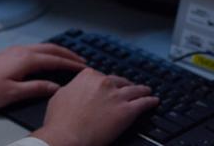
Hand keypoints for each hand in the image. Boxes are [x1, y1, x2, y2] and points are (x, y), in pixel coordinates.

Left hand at [0, 43, 85, 110]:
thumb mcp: (12, 93)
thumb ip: (35, 88)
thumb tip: (56, 87)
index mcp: (26, 59)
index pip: (55, 60)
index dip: (71, 64)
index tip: (84, 68)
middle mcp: (23, 50)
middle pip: (51, 49)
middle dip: (68, 54)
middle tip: (82, 61)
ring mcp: (15, 50)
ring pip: (43, 47)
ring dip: (59, 51)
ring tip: (70, 58)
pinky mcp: (10, 53)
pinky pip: (36, 48)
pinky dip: (48, 52)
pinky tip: (49, 58)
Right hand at [31, 68, 158, 145]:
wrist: (67, 137)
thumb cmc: (60, 121)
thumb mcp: (59, 96)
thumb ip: (70, 89)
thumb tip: (71, 89)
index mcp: (88, 76)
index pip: (101, 76)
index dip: (106, 83)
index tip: (108, 87)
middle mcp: (104, 83)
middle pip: (119, 82)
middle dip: (124, 86)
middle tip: (128, 89)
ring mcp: (117, 96)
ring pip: (134, 90)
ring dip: (142, 90)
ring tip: (146, 91)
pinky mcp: (127, 111)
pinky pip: (143, 103)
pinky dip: (150, 101)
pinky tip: (154, 101)